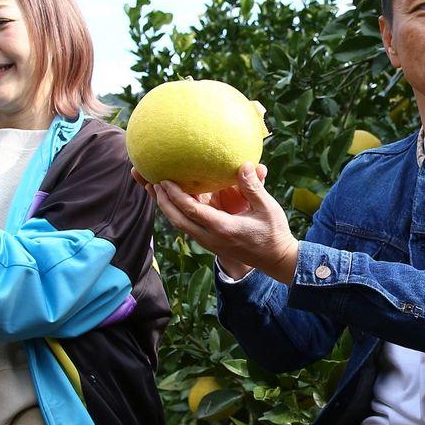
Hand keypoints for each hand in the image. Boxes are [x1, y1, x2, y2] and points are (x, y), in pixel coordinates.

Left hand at [148, 163, 295, 282]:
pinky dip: (176, 212)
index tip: (163, 180)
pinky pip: (187, 225)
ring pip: (179, 224)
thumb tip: (244, 164)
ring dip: (165, 207)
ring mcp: (208, 241)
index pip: (191, 211)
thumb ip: (253, 187)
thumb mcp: (268, 208)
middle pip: (177, 219)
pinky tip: (170, 199)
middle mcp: (211, 237)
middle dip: (161, 200)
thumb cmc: (273, 233)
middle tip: (149, 180)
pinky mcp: (209, 241)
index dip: (175, 195)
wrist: (276, 260)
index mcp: (223, 228)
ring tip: (151, 187)